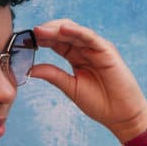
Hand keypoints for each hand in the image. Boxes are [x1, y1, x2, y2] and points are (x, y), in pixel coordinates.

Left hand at [29, 19, 146, 140]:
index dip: (41, 39)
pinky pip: (90, 37)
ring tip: (41, 30)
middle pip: (63, 33)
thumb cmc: (99, 103)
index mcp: (76, 57)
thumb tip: (31, 69)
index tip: (25, 41)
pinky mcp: (107, 51)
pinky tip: (62, 30)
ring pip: (75, 31)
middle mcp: (86, 49)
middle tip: (31, 34)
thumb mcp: (70, 87)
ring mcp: (97, 48)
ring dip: (57, 29)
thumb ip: (53, 75)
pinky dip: (77, 31)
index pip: (56, 42)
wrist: (121, 116)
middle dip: (46, 31)